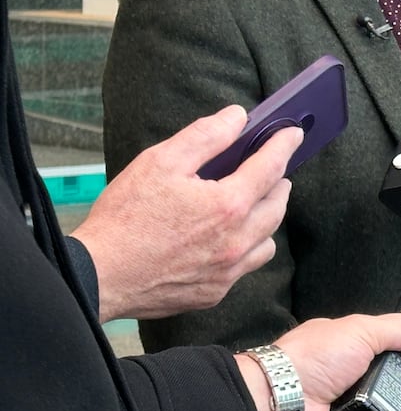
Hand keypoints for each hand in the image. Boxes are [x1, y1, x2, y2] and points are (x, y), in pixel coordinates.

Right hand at [72, 105, 300, 321]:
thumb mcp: (161, 161)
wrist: (97, 276)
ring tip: (250, 206)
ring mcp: (227, 271)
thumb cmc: (125, 217)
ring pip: (267, 241)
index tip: (293, 134)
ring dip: (265, 220)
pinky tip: (226, 240)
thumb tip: (237, 117)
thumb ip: (205, 136)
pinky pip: (244, 268)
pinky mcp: (213, 292)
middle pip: (277, 206)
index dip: (284, 145)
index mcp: (228, 205)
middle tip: (271, 171)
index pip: (271, 168)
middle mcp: (236, 241)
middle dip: (278, 183)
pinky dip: (245, 249)